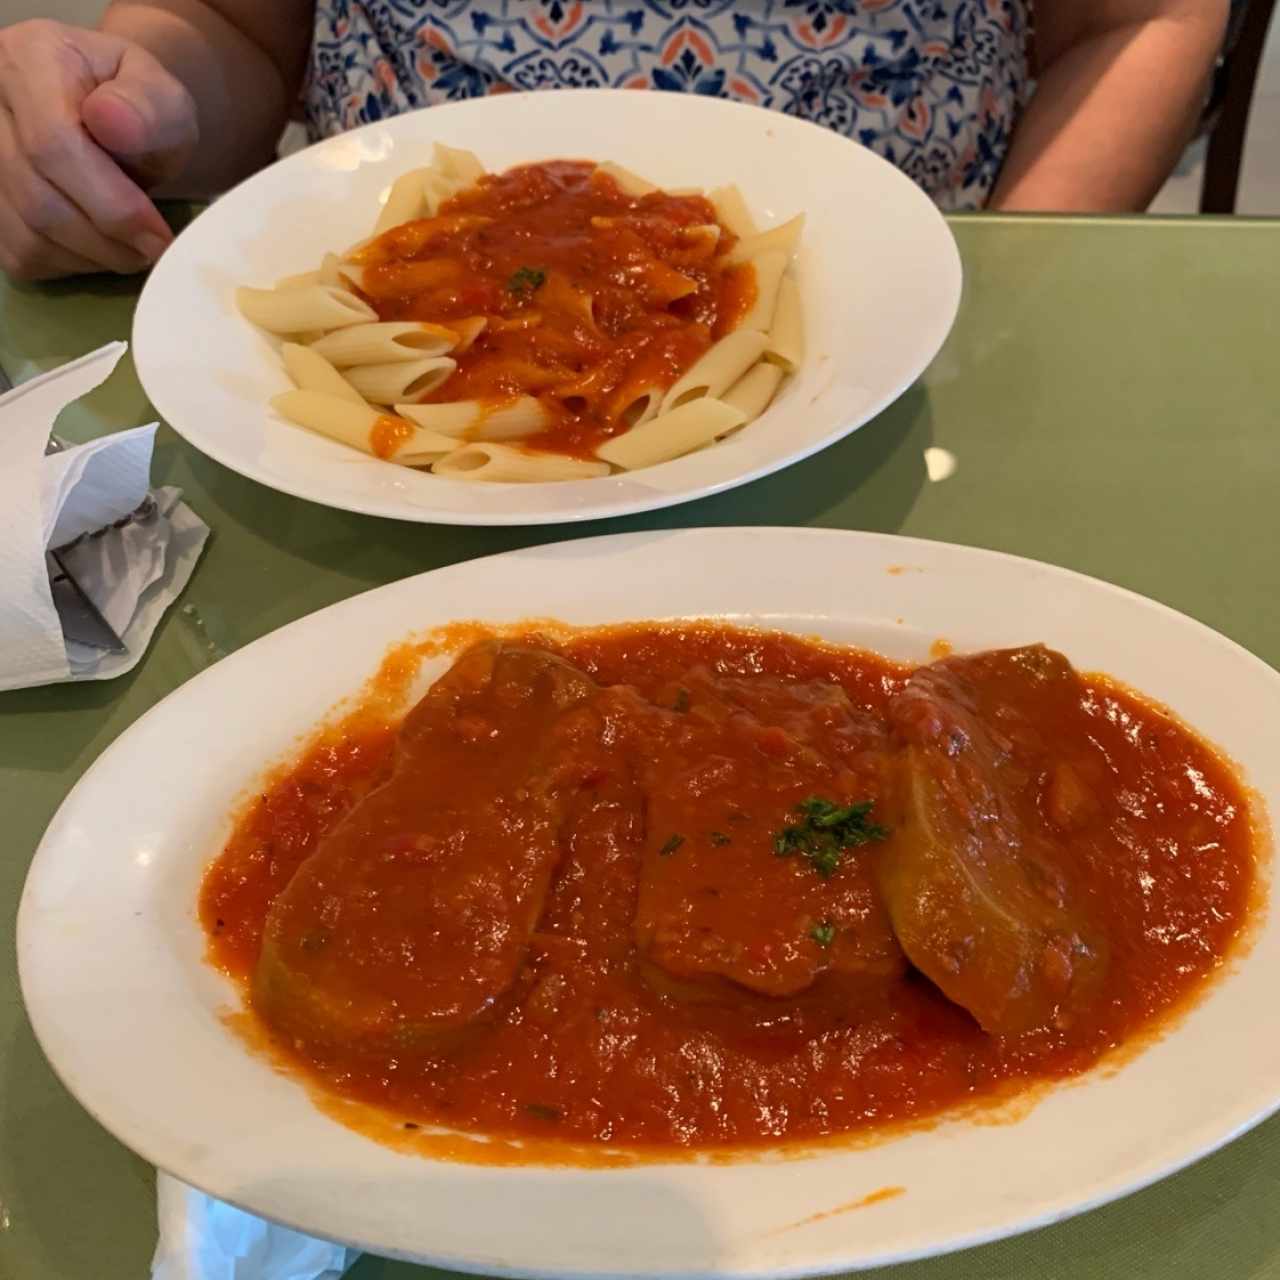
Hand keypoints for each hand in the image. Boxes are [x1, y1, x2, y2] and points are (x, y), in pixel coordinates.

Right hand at [0, 19, 197, 280]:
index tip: (159, 235)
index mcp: (29, 59)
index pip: (54, 145)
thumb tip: (112, 120)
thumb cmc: (139, 109)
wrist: (114, 120)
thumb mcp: (163, 96)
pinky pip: (21, 254)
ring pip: (28, 234)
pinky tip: (99, 244)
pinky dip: (70, 264)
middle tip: (155, 249)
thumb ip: (149, 106)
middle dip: (108, 239)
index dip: (112, 205)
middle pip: (39, 199)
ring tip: (133, 246)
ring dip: (93, 256)